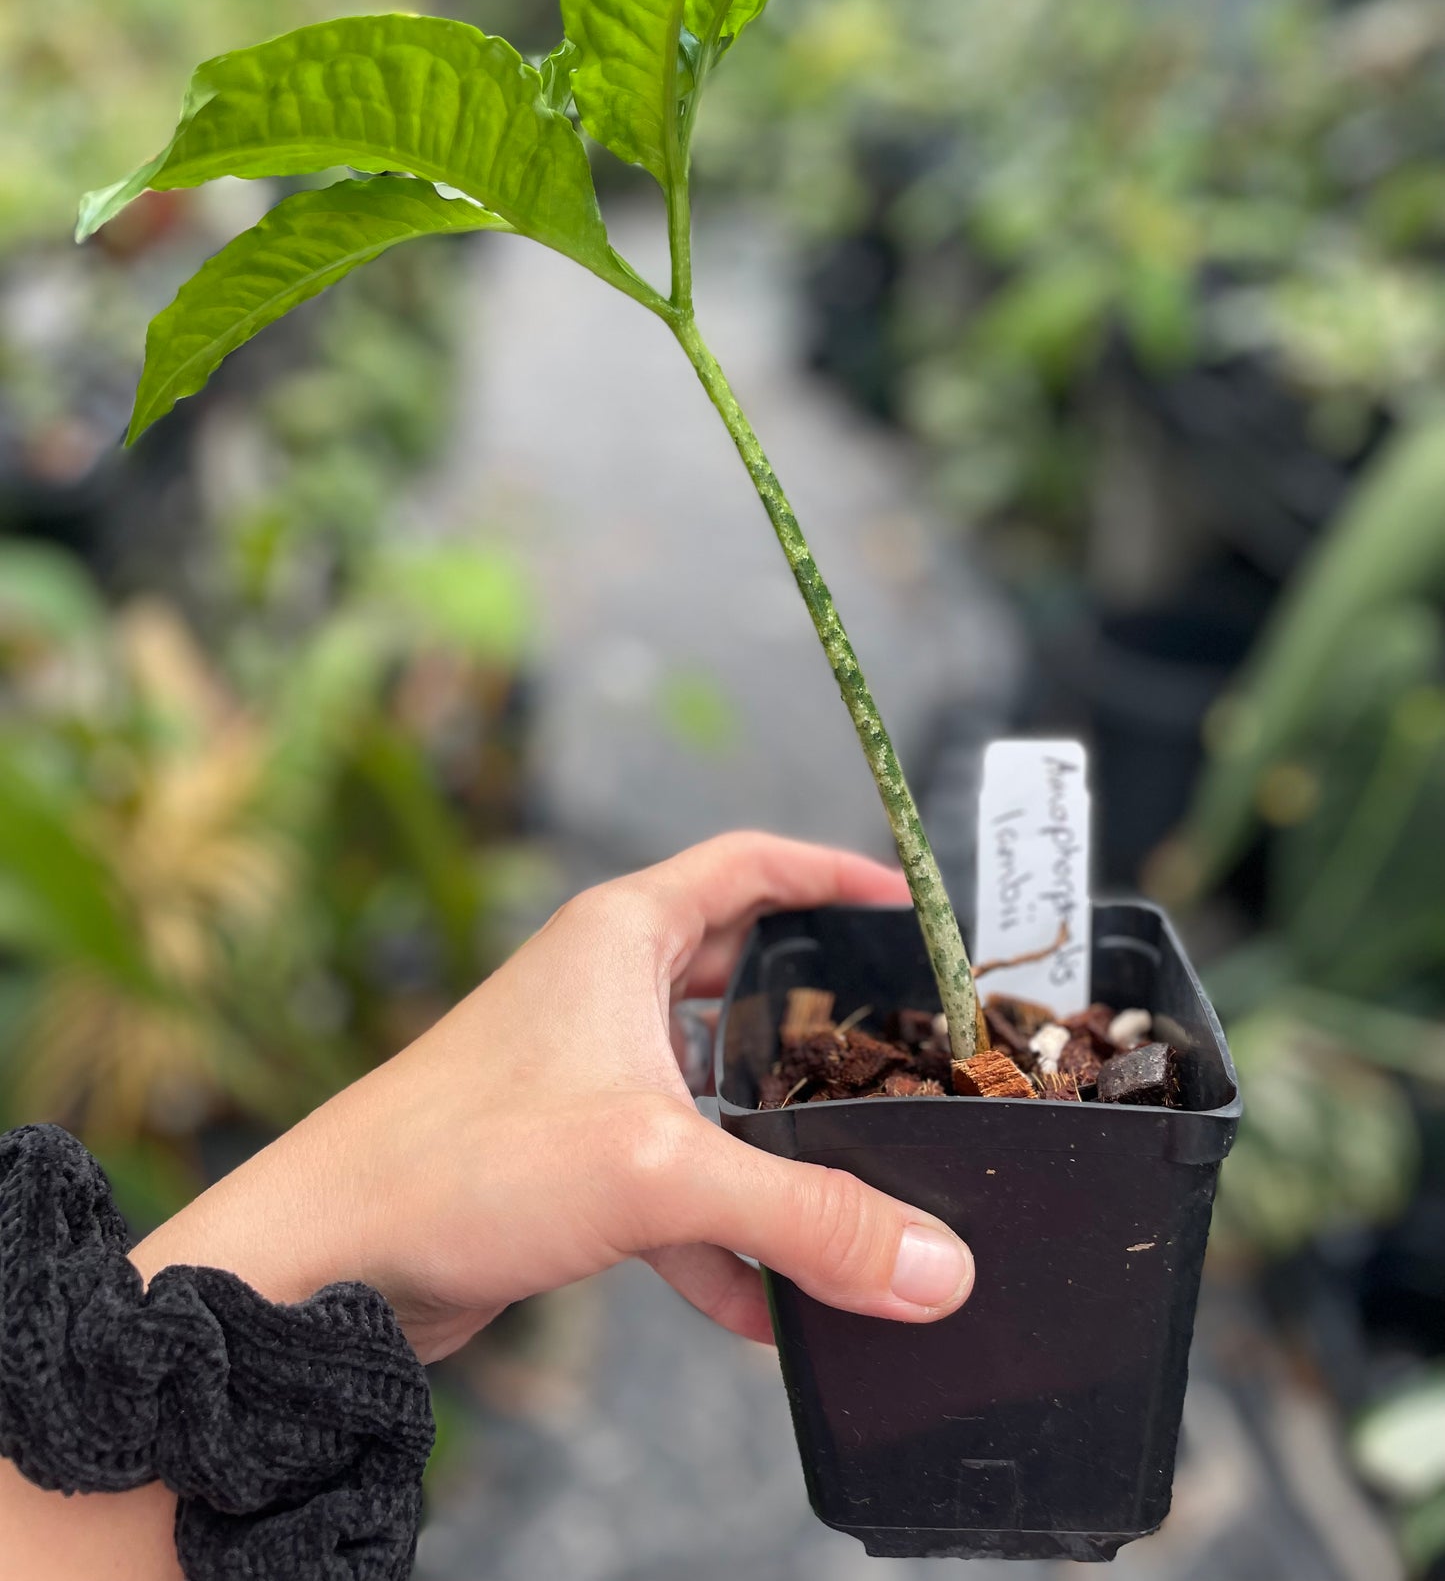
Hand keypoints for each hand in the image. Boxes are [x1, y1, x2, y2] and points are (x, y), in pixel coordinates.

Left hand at [131, 832, 975, 1361]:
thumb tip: (937, 1267)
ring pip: (711, 1090)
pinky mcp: (565, 1156)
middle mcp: (602, 990)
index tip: (911, 908)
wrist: (325, 1259)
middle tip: (901, 1054)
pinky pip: (673, 1181)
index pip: (751, 864)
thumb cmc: (462, 1161)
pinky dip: (721, 1234)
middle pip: (739, 979)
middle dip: (819, 1023)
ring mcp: (582, 1074)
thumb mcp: (659, 1174)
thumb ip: (807, 1217)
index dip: (835, 874)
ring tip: (856, 1189)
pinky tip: (763, 1309)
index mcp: (620, 936)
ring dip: (775, 1144)